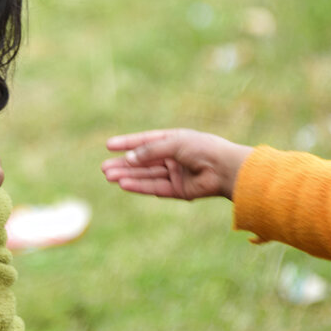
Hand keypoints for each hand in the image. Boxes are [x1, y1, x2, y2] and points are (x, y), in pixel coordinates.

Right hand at [101, 129, 252, 199]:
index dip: (127, 143)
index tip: (109, 145)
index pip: (145, 141)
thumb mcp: (173, 143)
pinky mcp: (178, 190)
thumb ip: (150, 151)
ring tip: (109, 175)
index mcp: (174, 140)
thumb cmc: (203, 148)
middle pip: (143, 161)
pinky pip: (155, 187)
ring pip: (146, 175)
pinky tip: (124, 184)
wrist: (226, 169)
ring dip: (127, 175)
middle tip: (104, 167)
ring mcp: (175, 174)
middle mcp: (173, 157)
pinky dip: (139, 186)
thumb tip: (128, 159)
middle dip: (124, 164)